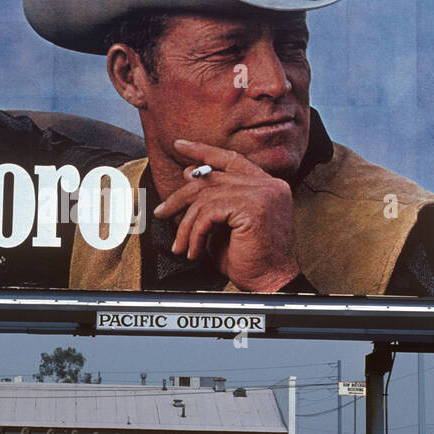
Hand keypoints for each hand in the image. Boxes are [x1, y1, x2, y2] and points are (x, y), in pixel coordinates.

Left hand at [152, 139, 299, 291]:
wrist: (268, 286)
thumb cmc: (250, 260)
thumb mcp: (224, 225)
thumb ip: (211, 200)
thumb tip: (189, 174)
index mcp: (267, 185)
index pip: (230, 160)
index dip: (203, 151)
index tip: (180, 147)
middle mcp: (269, 185)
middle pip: (213, 178)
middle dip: (182, 196)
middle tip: (163, 210)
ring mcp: (264, 193)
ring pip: (206, 197)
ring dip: (187, 224)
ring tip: (181, 245)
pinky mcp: (254, 207)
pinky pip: (209, 212)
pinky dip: (195, 233)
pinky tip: (194, 251)